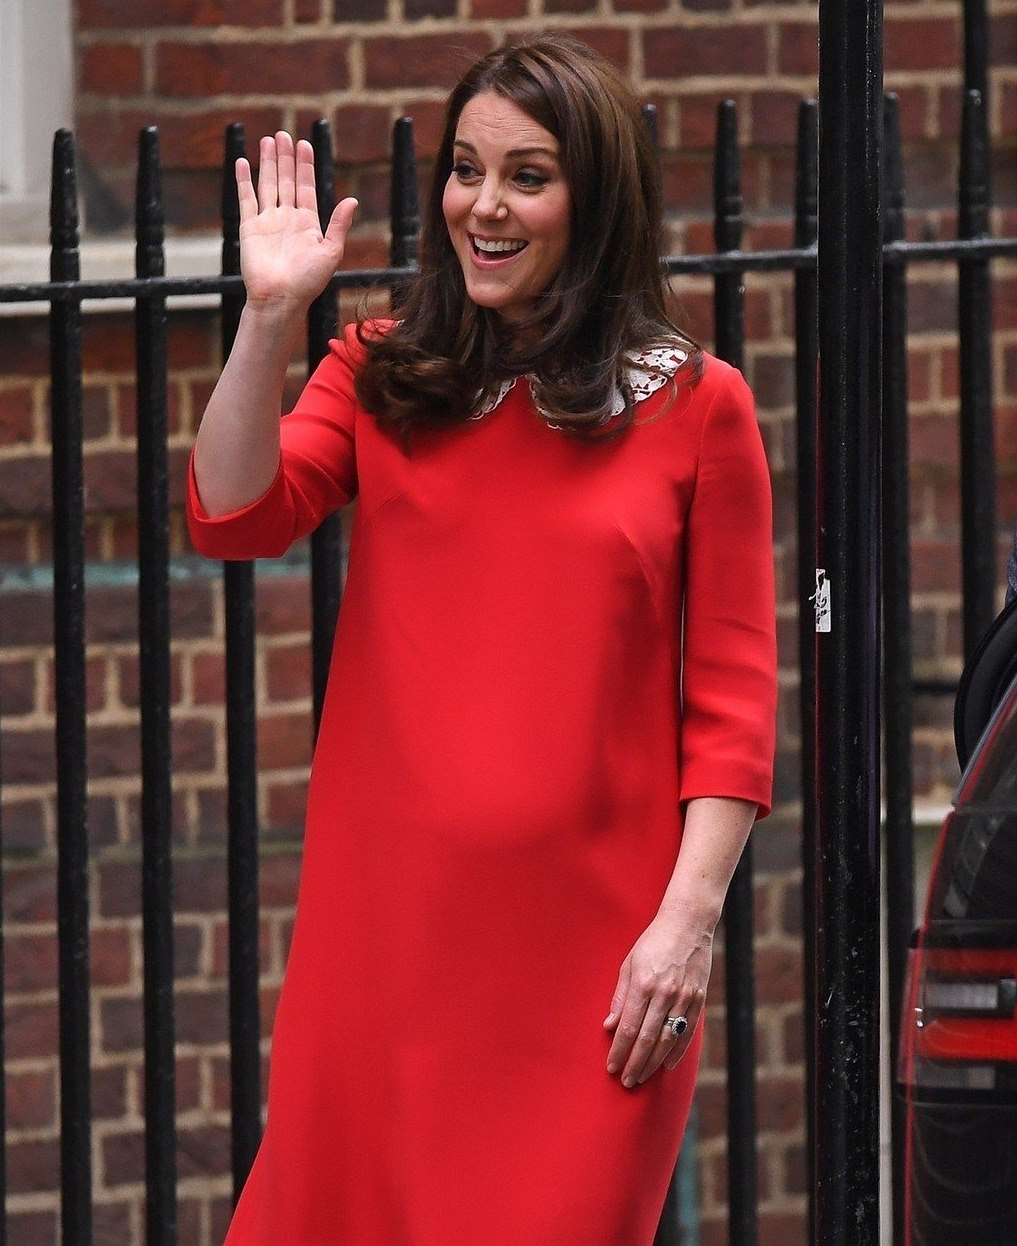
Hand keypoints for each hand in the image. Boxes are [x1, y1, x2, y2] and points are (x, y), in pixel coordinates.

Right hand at [236, 131, 357, 312]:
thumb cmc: (308, 282)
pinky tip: (244, 162)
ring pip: (268, 185)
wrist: (280, 298)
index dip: (305, 166)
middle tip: (284, 134)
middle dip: (286, 158)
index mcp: (307, 223)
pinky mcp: (250, 228)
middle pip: (286, 181)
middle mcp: (287, 219)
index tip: (304, 145)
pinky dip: (244, 181)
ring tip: (268, 140)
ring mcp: (268, 222)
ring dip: (268, 163)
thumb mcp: (331, 252)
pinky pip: (246, 199)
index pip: (306, 187)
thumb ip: (338, 225)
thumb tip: (352, 201)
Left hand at [603, 914, 711, 1087]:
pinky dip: (676, 1052)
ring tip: (642, 1077)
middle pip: (647, 1039)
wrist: (687, 925)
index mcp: (643, 984)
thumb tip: (610, 1025)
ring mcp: (684, 998)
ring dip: (653, 1063)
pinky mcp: (698, 1000)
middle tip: (626, 1081)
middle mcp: (664, 994)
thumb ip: (620, 996)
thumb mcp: (629, 963)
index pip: (629, 1027)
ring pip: (667, 1041)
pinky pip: (687, 1033)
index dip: (619, 1050)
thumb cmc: (653, 942)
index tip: (611, 1066)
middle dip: (634, 1064)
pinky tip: (666, 1065)